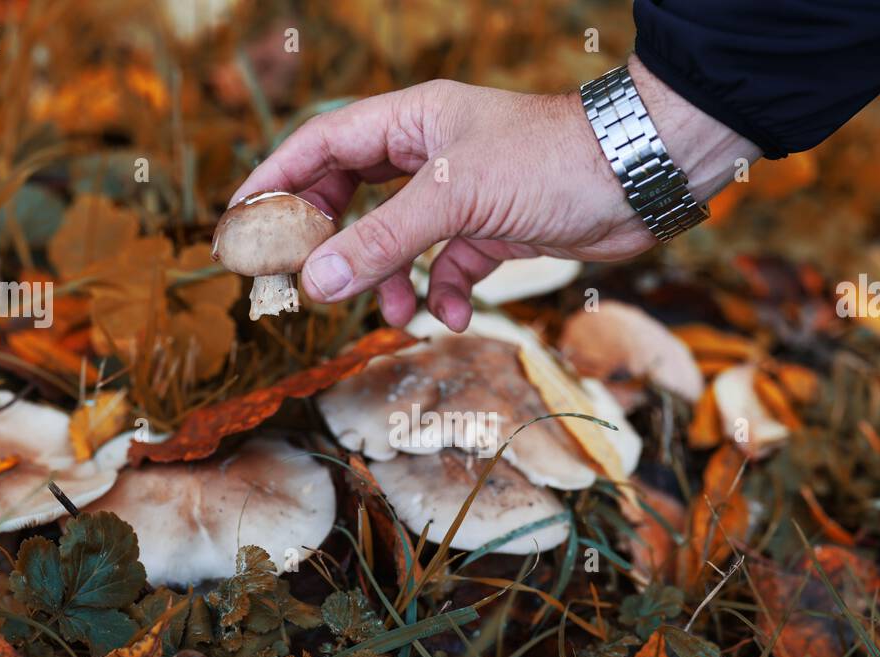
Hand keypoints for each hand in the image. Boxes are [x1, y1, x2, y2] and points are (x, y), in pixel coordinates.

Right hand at [230, 56, 757, 330]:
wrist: (639, 179)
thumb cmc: (549, 162)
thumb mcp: (452, 199)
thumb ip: (381, 241)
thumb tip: (314, 283)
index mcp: (411, 121)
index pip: (321, 145)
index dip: (277, 180)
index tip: (241, 222)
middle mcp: (431, 153)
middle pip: (353, 196)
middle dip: (332, 243)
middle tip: (307, 282)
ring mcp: (462, 194)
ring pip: (400, 240)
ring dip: (391, 279)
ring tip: (396, 311)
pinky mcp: (494, 229)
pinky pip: (449, 267)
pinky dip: (447, 292)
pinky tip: (457, 312)